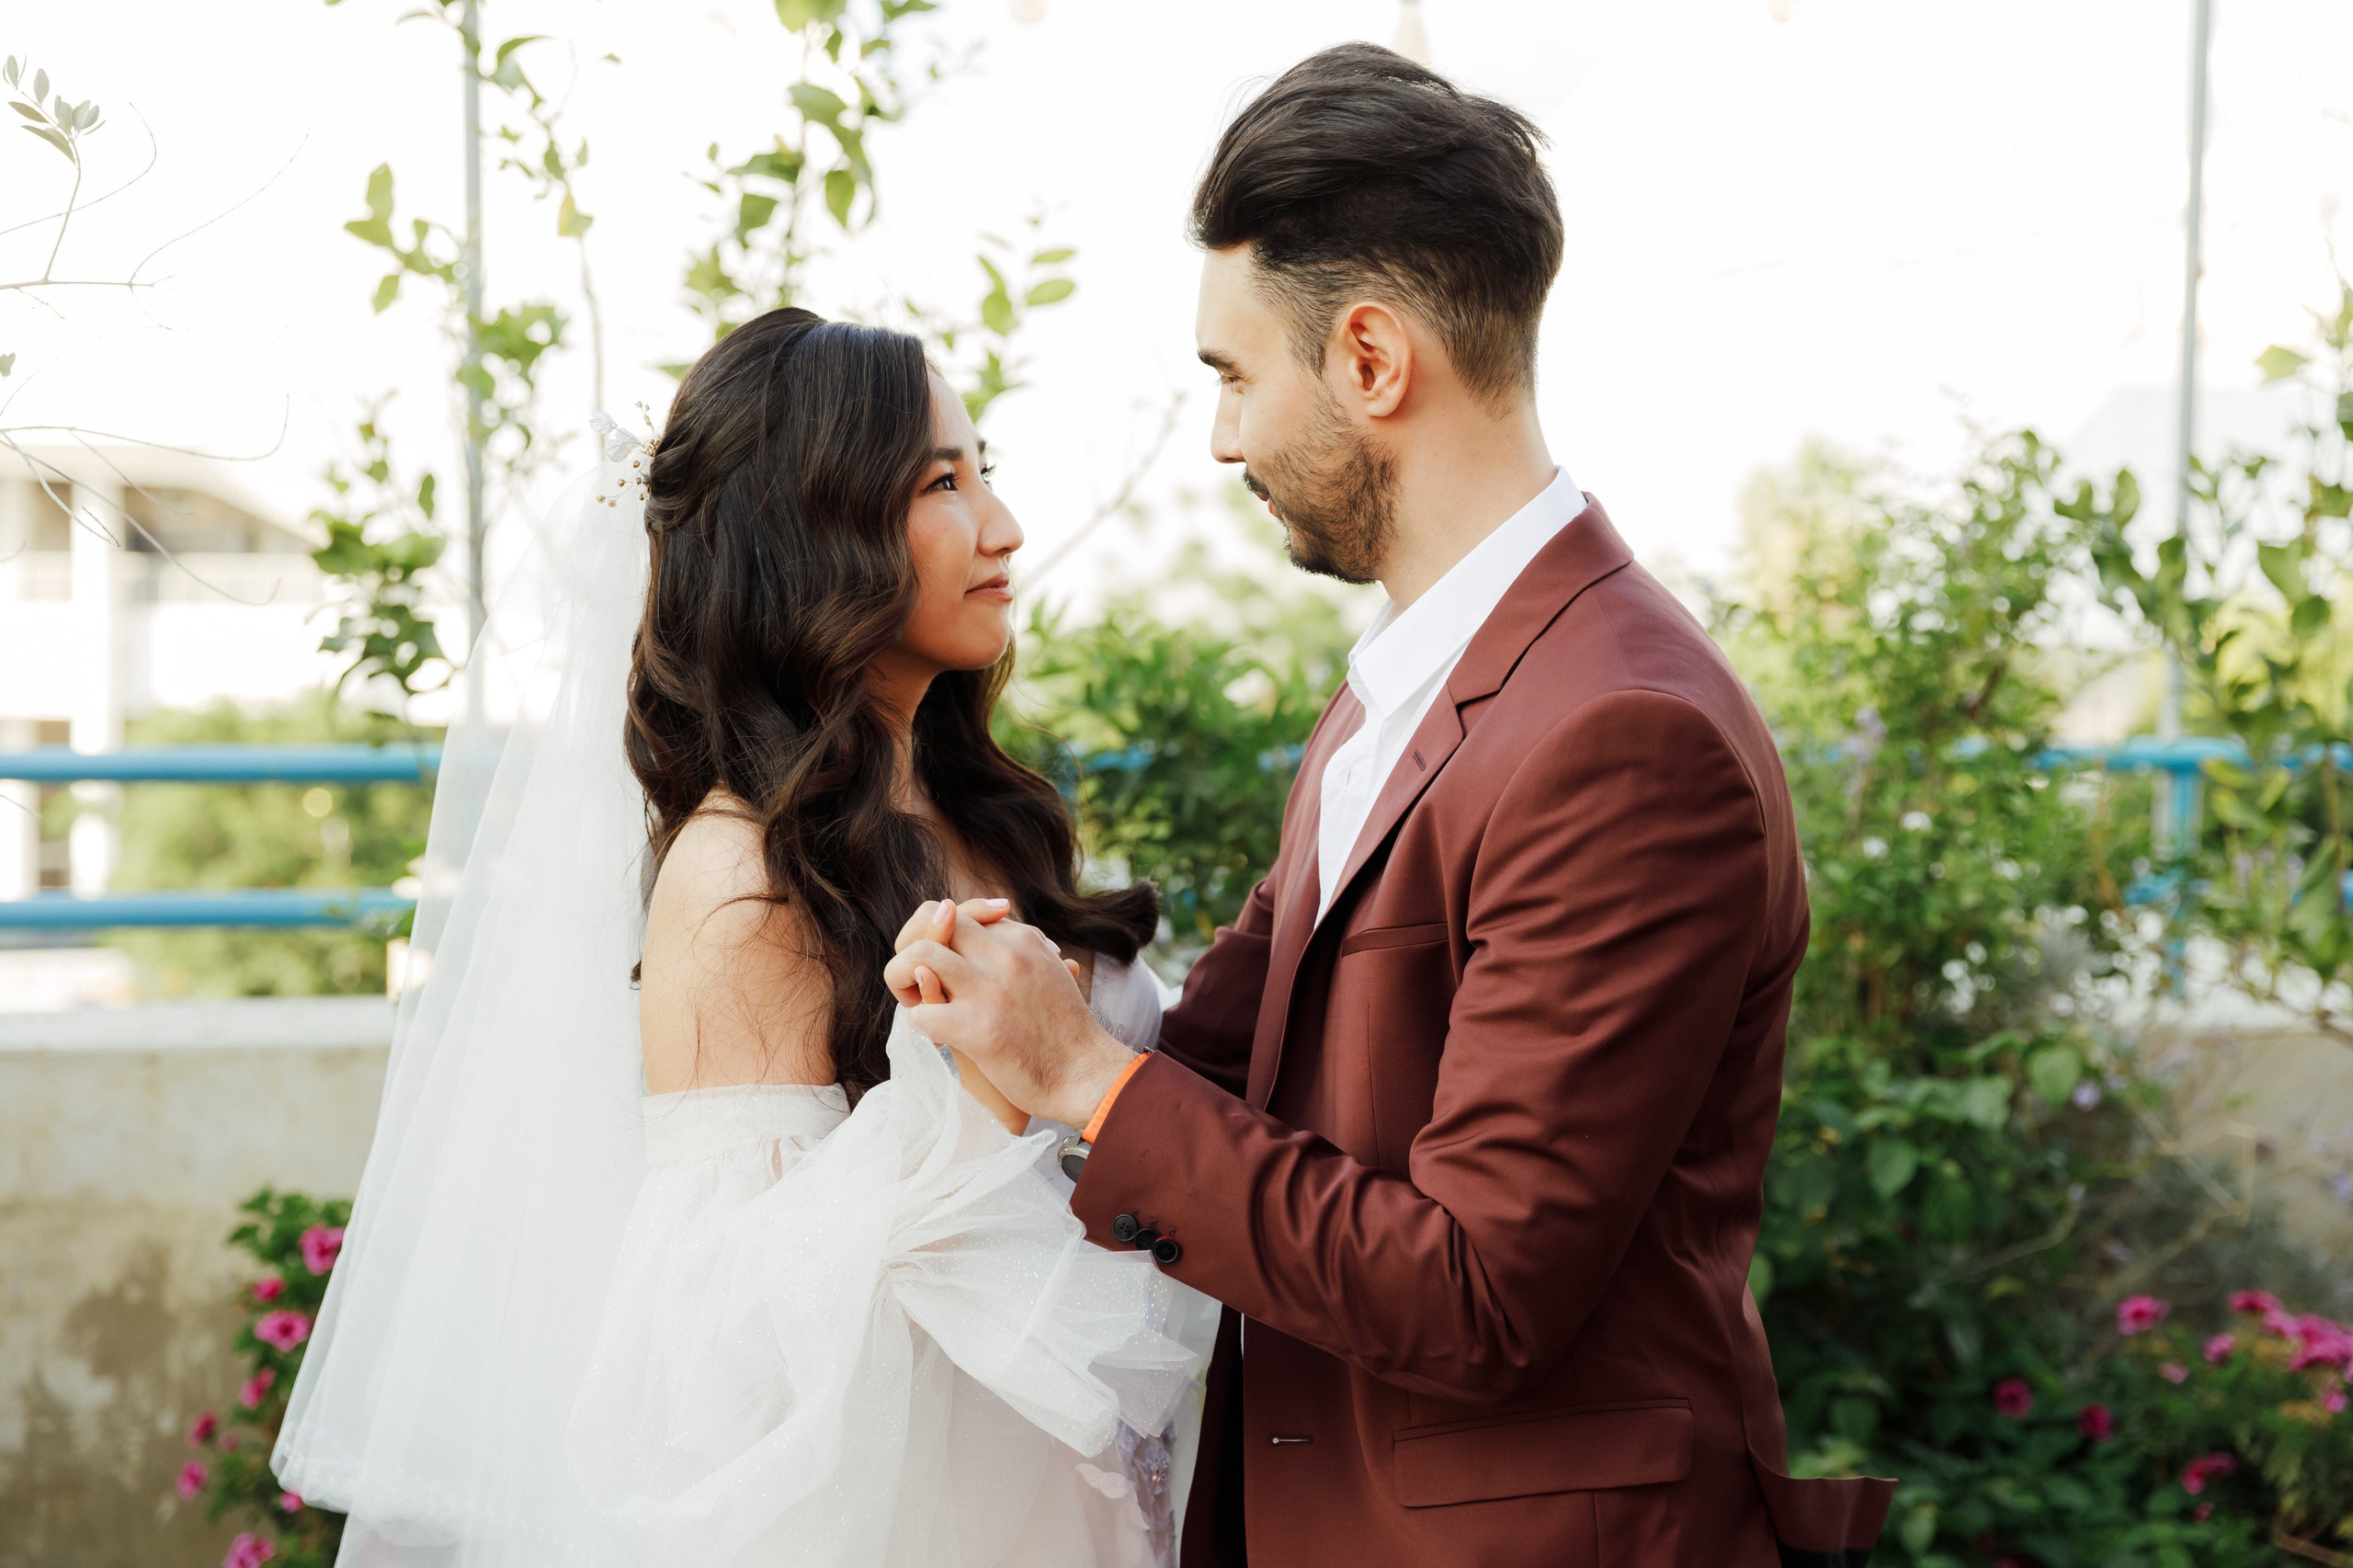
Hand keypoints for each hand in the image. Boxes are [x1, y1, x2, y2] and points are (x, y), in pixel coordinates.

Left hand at [883, 899, 1135, 1128]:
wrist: (1087, 1076)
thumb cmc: (1067, 1032)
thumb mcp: (1050, 973)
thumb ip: (1024, 950)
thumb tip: (1002, 927)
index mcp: (1022, 939)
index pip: (960, 912)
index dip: (942, 936)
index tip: (947, 966)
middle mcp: (1006, 956)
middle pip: (935, 920)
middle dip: (914, 948)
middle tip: (920, 983)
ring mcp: (990, 990)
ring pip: (920, 955)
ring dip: (907, 980)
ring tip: (921, 1005)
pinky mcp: (978, 1029)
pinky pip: (922, 1013)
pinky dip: (921, 1025)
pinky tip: (937, 1037)